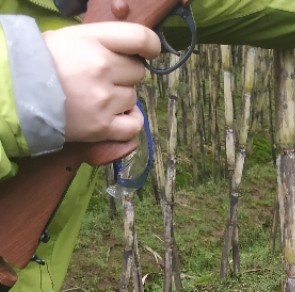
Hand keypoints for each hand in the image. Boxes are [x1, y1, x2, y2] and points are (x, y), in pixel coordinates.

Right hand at [43, 23, 160, 143]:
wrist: (19, 94)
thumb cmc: (44, 63)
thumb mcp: (71, 38)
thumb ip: (103, 41)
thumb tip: (132, 50)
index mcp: (94, 40)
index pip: (140, 38)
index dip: (151, 45)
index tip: (150, 51)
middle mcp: (102, 67)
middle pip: (137, 71)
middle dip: (124, 75)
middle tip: (102, 79)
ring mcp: (104, 99)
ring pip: (133, 98)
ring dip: (121, 99)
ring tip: (97, 98)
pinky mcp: (102, 126)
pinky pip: (134, 126)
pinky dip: (131, 122)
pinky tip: (119, 116)